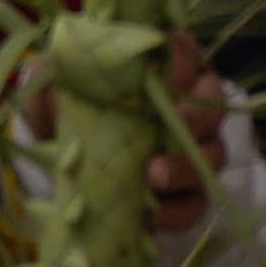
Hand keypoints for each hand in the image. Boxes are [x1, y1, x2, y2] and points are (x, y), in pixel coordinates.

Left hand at [22, 26, 225, 230]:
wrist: (62, 165)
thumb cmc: (67, 111)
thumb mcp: (57, 90)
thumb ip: (57, 76)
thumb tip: (52, 69)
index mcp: (159, 68)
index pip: (183, 52)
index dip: (180, 63)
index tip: (161, 77)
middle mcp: (186, 105)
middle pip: (212, 104)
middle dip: (195, 117)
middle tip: (169, 123)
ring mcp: (192, 150)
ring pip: (213, 155)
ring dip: (186, 166)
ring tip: (154, 177)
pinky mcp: (186, 192)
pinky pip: (196, 202)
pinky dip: (178, 210)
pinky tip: (152, 214)